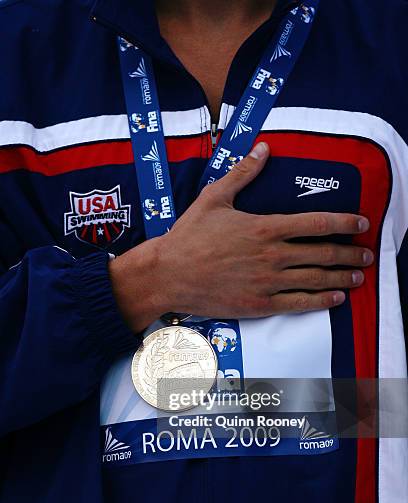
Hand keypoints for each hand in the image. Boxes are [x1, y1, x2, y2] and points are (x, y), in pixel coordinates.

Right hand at [110, 142, 373, 332]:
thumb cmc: (188, 237)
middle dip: (350, 254)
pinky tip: (335, 298)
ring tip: (358, 275)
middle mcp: (272, 255)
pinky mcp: (259, 304)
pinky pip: (298, 304)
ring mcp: (268, 282)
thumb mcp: (214, 198)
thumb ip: (243, 173)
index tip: (361, 224)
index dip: (343, 223)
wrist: (168, 275)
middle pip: (323, 254)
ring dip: (341, 277)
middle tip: (367, 255)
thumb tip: (263, 149)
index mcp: (265, 228)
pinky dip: (321, 301)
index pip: (316, 223)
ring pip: (315, 280)